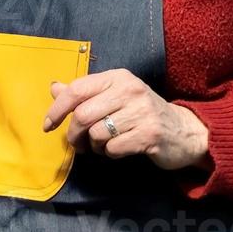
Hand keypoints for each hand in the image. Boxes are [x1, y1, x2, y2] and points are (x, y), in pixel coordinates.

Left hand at [43, 68, 210, 171]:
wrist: (184, 131)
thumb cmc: (141, 113)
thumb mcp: (114, 96)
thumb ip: (84, 93)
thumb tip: (54, 88)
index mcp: (117, 77)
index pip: (77, 89)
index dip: (57, 109)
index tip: (48, 125)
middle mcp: (130, 90)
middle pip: (83, 115)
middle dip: (74, 134)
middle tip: (76, 144)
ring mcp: (142, 112)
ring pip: (97, 134)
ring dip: (94, 146)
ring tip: (102, 145)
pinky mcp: (150, 135)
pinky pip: (113, 148)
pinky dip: (109, 153)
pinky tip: (118, 149)